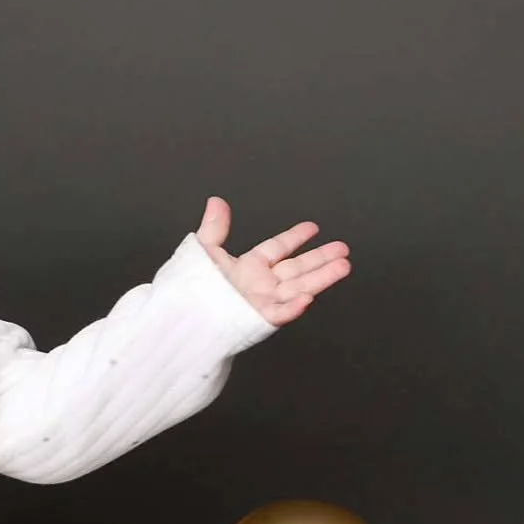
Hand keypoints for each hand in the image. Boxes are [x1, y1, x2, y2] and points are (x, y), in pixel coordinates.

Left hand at [194, 197, 350, 325]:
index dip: (294, 238)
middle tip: (343, 249)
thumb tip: (215, 202)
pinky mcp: (257, 320)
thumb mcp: (203, 252)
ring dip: (321, 278)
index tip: (313, 228)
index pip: (277, 249)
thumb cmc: (188, 288)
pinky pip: (280, 314)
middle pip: (297, 269)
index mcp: (248, 267)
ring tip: (344, 266)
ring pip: (298, 288)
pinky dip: (293, 307)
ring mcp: (262, 303)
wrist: (179, 315)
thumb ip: (214, 229)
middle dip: (320, 259)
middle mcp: (260, 285)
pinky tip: (309, 297)